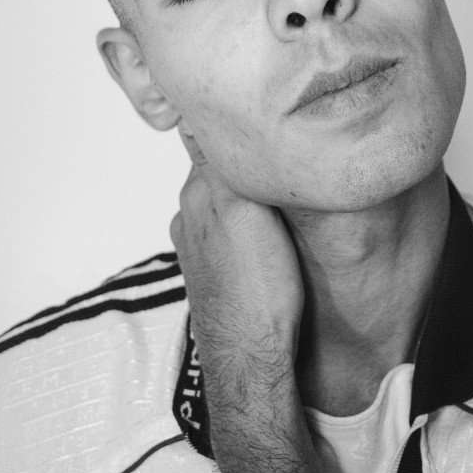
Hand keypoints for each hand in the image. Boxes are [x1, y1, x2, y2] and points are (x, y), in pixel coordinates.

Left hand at [170, 129, 304, 369]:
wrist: (252, 358)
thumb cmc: (255, 289)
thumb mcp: (242, 209)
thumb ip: (221, 162)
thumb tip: (199, 116)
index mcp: (196, 196)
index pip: (207, 141)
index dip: (235, 126)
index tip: (261, 115)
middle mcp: (191, 219)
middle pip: (218, 170)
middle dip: (244, 159)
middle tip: (280, 147)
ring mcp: (202, 247)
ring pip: (226, 201)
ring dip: (248, 192)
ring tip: (281, 187)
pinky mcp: (217, 270)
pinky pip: (233, 230)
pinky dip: (250, 221)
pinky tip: (272, 229)